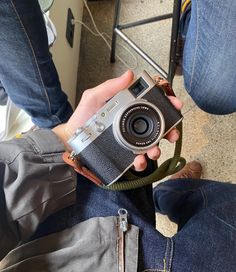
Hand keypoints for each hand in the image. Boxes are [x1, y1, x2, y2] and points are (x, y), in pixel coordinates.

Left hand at [53, 70, 181, 170]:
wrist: (72, 140)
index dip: (167, 105)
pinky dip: (142, 162)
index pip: (153, 106)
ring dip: (157, 149)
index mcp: (128, 110)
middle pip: (158, 127)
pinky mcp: (125, 155)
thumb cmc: (82, 119)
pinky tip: (138, 161)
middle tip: (172, 134)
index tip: (175, 105)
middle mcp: (132, 126)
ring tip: (153, 151)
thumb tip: (129, 75)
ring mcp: (130, 142)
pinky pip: (138, 159)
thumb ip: (110, 87)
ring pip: (151, 145)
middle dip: (170, 131)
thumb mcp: (93, 99)